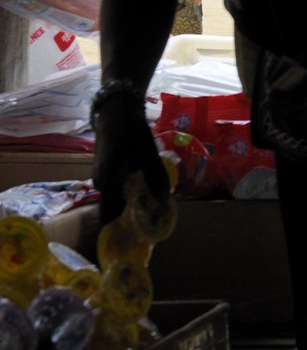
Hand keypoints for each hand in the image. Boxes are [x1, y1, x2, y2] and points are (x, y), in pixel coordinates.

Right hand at [93, 94, 167, 226]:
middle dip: (132, 217)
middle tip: (155, 220)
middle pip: (114, 209)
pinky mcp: (105, 171)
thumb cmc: (131, 132)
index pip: (109, 217)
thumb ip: (156, 180)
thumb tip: (163, 205)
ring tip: (154, 206)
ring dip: (132, 204)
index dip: (121, 230)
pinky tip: (145, 190)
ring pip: (116, 198)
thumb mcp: (148, 155)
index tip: (138, 238)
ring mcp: (101, 178)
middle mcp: (100, 184)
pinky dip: (129, 193)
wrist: (116, 111)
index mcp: (108, 183)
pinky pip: (116, 189)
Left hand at [271, 27, 306, 121]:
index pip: (295, 103)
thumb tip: (277, 83)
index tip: (266, 103)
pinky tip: (302, 102)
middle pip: (300, 113)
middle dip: (285, 110)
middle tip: (274, 101)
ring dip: (295, 111)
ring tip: (286, 101)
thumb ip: (294, 68)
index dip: (279, 105)